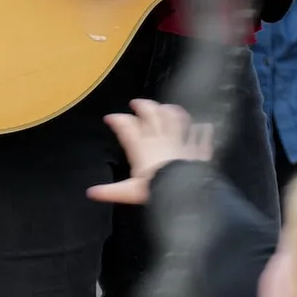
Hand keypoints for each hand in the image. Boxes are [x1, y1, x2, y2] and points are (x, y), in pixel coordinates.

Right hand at [86, 97, 214, 204]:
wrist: (183, 190)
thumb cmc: (155, 189)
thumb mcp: (130, 192)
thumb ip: (111, 190)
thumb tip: (91, 193)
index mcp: (142, 147)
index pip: (127, 127)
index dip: (117, 120)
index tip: (110, 117)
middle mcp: (161, 139)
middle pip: (151, 114)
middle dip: (143, 106)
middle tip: (137, 103)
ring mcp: (181, 140)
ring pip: (175, 118)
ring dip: (170, 111)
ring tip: (167, 107)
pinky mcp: (198, 148)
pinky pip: (202, 134)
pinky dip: (203, 129)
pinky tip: (204, 125)